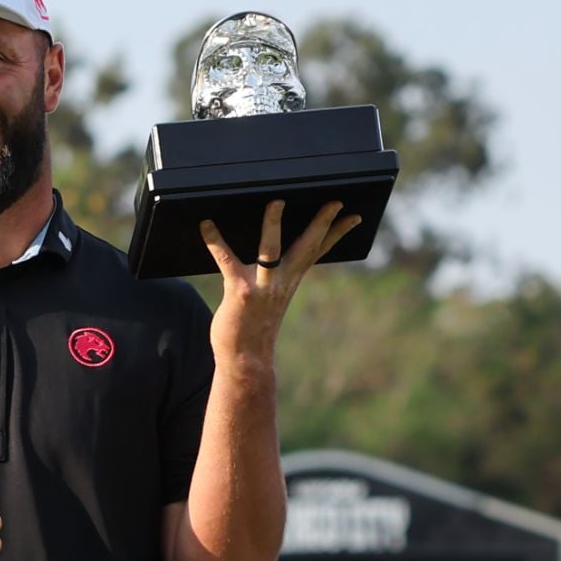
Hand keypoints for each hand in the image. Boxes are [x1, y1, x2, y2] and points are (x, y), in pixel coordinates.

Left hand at [200, 199, 362, 360]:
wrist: (246, 359)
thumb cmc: (255, 324)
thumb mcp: (272, 296)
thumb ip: (275, 275)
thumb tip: (270, 254)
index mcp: (292, 279)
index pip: (320, 251)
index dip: (338, 233)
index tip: (354, 216)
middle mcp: (283, 281)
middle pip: (306, 246)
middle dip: (321, 223)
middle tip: (334, 201)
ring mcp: (263, 286)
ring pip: (271, 250)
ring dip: (273, 224)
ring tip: (277, 202)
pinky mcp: (241, 291)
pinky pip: (227, 260)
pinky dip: (215, 241)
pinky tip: (206, 225)